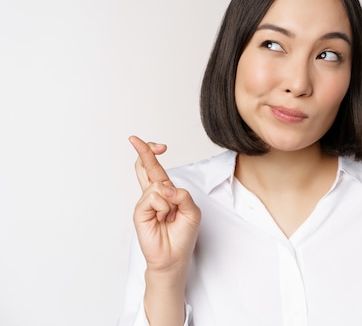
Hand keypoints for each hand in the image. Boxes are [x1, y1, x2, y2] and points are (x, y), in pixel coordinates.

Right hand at [129, 136, 200, 274]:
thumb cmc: (183, 234)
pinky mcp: (140, 212)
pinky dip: (162, 206)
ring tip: (169, 216)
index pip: (156, 168)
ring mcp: (146, 203)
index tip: (158, 145)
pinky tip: (162, 219)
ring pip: (157, 185)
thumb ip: (182, 195)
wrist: (173, 257)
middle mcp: (154, 194)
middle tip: (134, 139)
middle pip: (145, 167)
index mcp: (166, 191)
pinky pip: (153, 197)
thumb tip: (164, 186)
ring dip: (169, 200)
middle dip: (143, 151)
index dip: (153, 153)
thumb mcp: (192, 211)